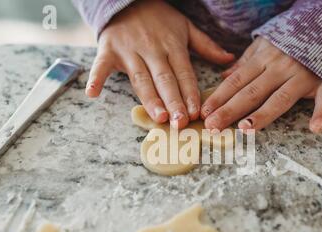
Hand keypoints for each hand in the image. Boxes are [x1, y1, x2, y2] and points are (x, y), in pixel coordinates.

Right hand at [86, 0, 233, 128]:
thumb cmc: (159, 18)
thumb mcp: (185, 27)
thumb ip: (206, 45)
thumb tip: (229, 59)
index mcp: (172, 46)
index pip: (184, 73)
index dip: (190, 93)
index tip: (197, 113)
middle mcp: (152, 50)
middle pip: (164, 79)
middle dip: (174, 101)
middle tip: (180, 122)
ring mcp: (129, 50)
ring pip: (141, 78)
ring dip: (149, 98)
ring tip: (158, 116)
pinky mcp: (109, 50)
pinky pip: (101, 65)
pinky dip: (95, 78)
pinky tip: (92, 94)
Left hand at [201, 37, 321, 133]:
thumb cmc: (293, 39)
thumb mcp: (265, 44)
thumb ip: (246, 62)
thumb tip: (224, 76)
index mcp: (264, 59)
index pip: (237, 81)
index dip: (219, 97)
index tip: (204, 112)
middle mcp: (281, 67)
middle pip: (252, 92)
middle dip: (230, 110)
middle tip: (212, 126)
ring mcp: (303, 75)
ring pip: (280, 98)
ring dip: (262, 114)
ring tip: (245, 128)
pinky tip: (315, 128)